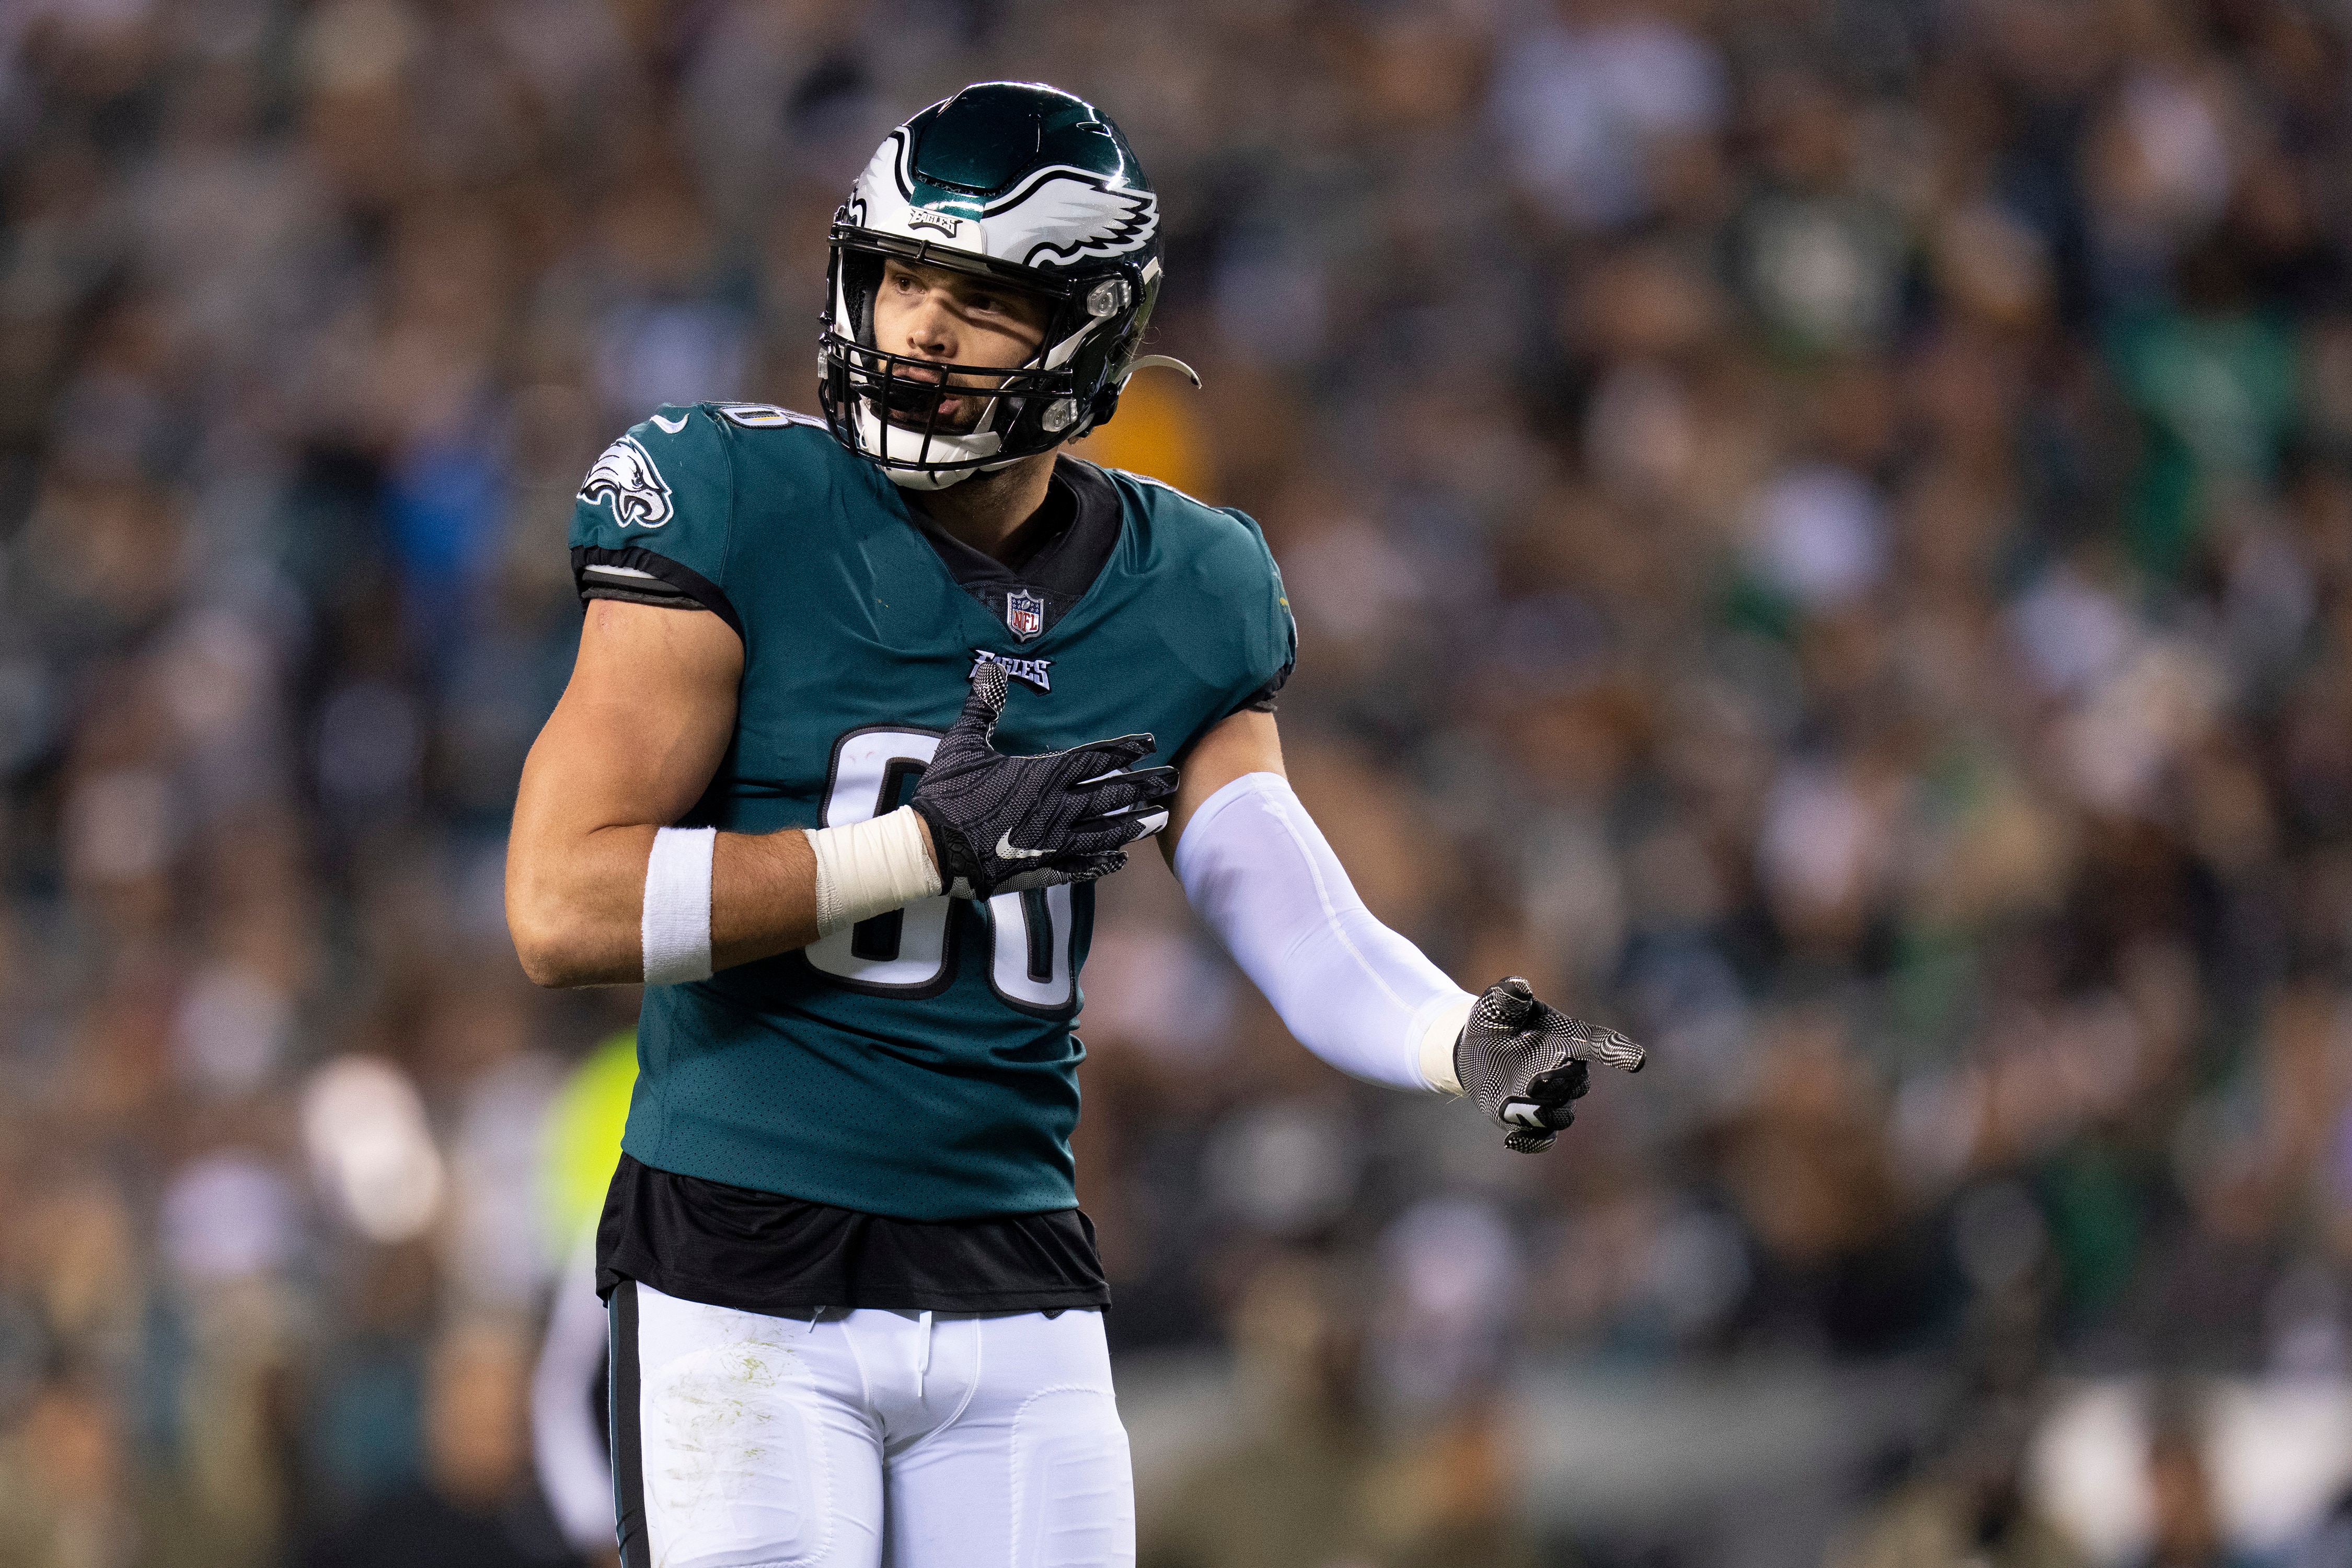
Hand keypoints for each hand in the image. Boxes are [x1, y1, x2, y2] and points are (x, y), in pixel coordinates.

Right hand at [910, 660, 1176, 899]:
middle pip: (1112, 796)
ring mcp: (1052, 843)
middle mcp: (1057, 809)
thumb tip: (992, 670)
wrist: (931, 850)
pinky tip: (1120, 861)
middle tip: (1174, 781)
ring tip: (1159, 820)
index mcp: (1043, 775)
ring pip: (1104, 833)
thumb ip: (983, 707)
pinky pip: (1081, 866)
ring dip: (1134, 825)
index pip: (1095, 759)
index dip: (1124, 750)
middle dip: (1145, 787)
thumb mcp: (963, 743)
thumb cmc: (947, 794)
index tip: (1149, 743)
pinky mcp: (1041, 870)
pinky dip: (1102, 863)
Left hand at [1453, 977, 1644, 1152]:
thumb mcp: (1498, 1004)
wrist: (1477, 1049)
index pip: (1601, 1043)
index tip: (1638, 1060)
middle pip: (1577, 1083)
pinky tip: (1512, 1139)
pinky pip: (1541, 1139)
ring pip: (1562, 1114)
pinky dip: (1531, 1141)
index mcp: (1568, 1039)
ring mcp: (1553, 1100)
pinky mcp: (1533, 1122)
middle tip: (1532, 1081)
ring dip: (1545, 1114)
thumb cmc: (1497, 1021)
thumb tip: (1519, 987)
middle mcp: (1568, 1072)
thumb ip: (1509, 996)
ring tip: (1516, 1108)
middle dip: (1560, 1084)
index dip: (1620, 1051)